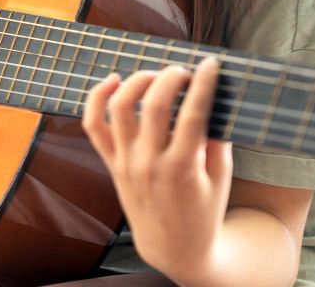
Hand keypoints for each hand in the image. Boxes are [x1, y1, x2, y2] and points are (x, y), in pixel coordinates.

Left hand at [82, 56, 232, 285]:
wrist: (174, 249)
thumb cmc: (203, 211)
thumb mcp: (220, 178)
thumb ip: (217, 139)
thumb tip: (212, 96)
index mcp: (182, 169)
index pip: (192, 114)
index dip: (203, 83)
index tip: (210, 65)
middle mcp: (150, 163)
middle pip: (155, 105)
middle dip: (172, 77)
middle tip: (185, 73)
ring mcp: (126, 163)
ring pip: (120, 107)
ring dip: (138, 81)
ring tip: (155, 76)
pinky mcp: (111, 164)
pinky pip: (93, 125)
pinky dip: (97, 96)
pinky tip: (114, 80)